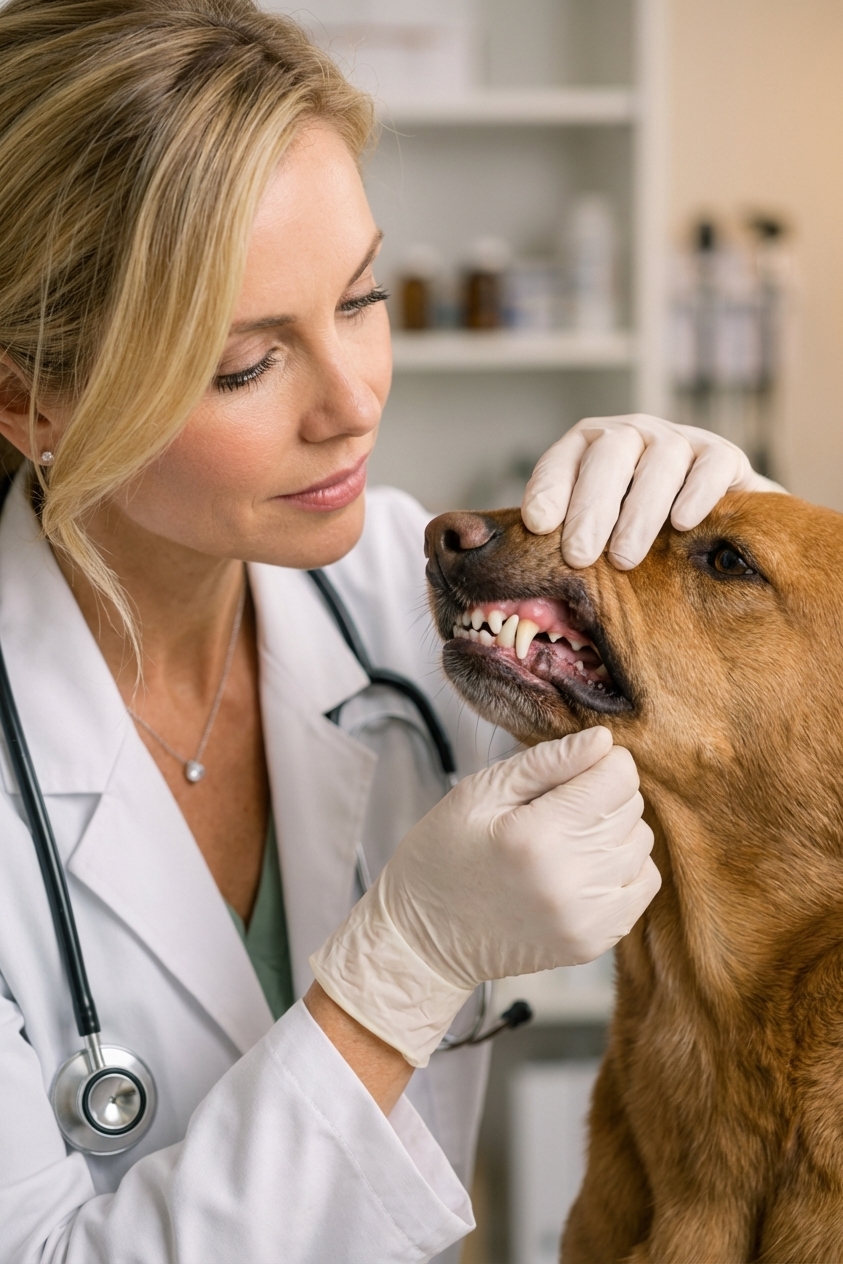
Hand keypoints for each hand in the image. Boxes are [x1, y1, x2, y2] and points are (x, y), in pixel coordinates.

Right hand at [310, 728, 658, 1066]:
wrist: (424, 938)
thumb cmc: (443, 855)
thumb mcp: (479, 793)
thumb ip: (545, 762)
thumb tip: (603, 740)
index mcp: (536, 835)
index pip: (618, 776)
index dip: (600, 760)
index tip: (573, 768)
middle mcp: (570, 880)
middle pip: (631, 808)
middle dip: (604, 793)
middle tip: (559, 804)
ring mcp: (585, 918)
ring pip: (641, 845)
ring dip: (614, 830)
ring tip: (568, 835)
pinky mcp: (594, 943)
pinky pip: (643, 885)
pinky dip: (622, 867)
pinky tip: (583, 865)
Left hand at [522, 413, 785, 569]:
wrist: (709, 521)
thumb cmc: (633, 531)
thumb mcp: (595, 531)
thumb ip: (564, 543)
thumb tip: (523, 587)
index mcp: (589, 448)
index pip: (562, 460)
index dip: (549, 488)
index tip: (537, 525)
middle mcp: (631, 434)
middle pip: (608, 456)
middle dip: (591, 508)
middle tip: (579, 555)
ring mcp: (678, 440)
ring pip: (660, 460)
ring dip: (639, 511)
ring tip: (624, 559)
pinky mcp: (722, 455)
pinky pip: (711, 465)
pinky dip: (696, 492)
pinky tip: (681, 524)